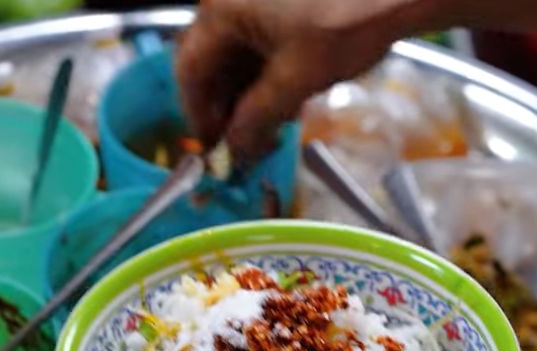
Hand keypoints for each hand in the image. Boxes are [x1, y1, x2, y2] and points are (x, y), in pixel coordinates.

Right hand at [177, 0, 414, 159]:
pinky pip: (263, 44)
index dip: (199, 114)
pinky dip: (269, 76)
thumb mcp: (298, 78)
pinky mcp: (285, 4)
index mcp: (223, 9)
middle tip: (243, 143)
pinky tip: (287, 102)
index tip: (213, 148)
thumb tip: (236, 149)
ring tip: (271, 128)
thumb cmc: (346, 23)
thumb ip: (258, 117)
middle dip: (226, 107)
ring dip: (250, 96)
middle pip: (212, 61)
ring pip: (240, 56)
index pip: (189, 68)